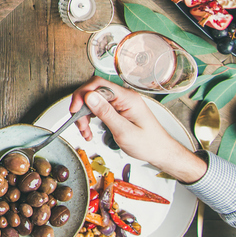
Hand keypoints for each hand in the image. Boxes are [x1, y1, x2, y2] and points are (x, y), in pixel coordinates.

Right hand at [69, 78, 207, 182]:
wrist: (161, 152)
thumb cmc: (148, 144)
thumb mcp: (124, 132)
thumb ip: (106, 113)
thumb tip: (89, 97)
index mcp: (127, 98)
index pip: (98, 84)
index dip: (83, 94)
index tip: (75, 109)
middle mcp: (124, 97)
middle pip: (94, 92)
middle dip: (82, 107)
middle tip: (79, 123)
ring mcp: (121, 103)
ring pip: (94, 101)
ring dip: (85, 115)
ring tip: (85, 130)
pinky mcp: (119, 109)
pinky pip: (99, 108)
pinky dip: (91, 118)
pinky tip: (90, 129)